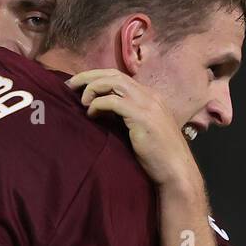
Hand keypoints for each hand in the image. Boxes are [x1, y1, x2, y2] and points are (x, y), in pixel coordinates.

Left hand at [66, 69, 200, 189]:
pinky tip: (91, 114)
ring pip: (113, 82)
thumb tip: (100, 111)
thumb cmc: (156, 156)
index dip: (96, 77)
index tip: (78, 86)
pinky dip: (98, 104)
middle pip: (114, 74)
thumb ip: (125, 117)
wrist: (175, 171)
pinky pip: (113, 101)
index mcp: (149, 97)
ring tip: (81, 100)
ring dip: (92, 88)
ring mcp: (147, 104)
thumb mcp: (139, 130)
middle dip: (89, 76)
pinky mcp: (142, 117)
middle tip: (69, 84)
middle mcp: (149, 96)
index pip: (119, 77)